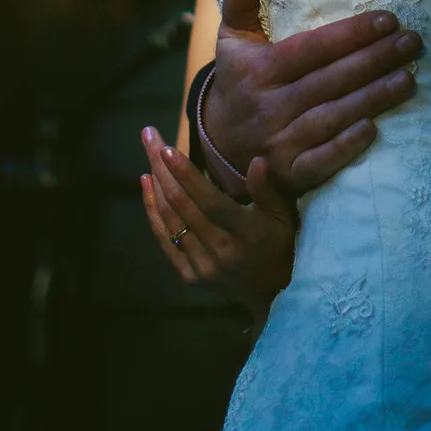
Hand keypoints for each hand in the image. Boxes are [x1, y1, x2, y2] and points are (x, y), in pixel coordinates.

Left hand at [140, 126, 296, 314]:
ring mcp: (201, 266)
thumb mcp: (283, 217)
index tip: (166, 149)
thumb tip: (257, 160)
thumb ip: (267, 190)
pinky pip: (165, 239)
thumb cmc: (280, 245)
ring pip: (170, 220)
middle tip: (149, 136)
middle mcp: (220, 251)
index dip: (186, 176)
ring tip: (147, 153)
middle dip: (162, 168)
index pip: (209, 202)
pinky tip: (147, 185)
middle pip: (182, 206)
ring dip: (155, 185)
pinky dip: (152, 211)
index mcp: (246, 234)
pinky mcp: (189, 275)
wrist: (270, 295)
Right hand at [200, 0, 420, 197]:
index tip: (387, 19)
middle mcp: (269, 106)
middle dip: (373, 60)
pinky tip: (374, 130)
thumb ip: (239, 2)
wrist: (219, 141)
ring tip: (408, 79)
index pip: (311, 49)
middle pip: (328, 81)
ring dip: (371, 99)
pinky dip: (344, 148)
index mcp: (259, 70)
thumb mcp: (232, 40)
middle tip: (412, 43)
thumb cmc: (240, 80)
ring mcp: (278, 142)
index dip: (350, 34)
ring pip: (330, 118)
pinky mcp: (287, 172)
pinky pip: (318, 162)